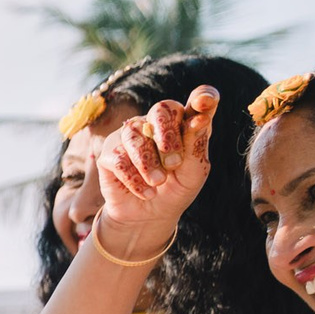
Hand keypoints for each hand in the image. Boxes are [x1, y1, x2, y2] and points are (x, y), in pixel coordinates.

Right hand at [96, 85, 218, 257]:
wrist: (149, 217)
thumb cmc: (176, 189)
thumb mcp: (194, 172)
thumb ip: (197, 145)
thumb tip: (199, 119)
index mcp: (183, 123)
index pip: (196, 100)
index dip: (202, 96)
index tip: (206, 102)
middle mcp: (155, 123)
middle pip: (161, 110)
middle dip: (168, 137)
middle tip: (174, 164)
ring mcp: (129, 137)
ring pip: (135, 136)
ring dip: (148, 163)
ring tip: (158, 182)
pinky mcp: (108, 155)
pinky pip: (118, 160)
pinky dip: (134, 179)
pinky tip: (146, 191)